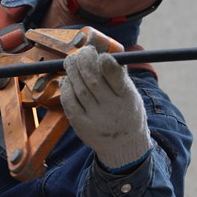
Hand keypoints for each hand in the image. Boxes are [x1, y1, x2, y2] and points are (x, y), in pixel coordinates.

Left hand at [60, 46, 150, 170]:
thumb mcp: (130, 93)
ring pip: (79, 89)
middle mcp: (112, 109)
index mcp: (128, 98)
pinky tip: (68, 79)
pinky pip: (69, 101)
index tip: (102, 55)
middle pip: (93, 81)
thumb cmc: (125, 110)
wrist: (122, 144)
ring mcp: (95, 118)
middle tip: (82, 52)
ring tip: (72, 61)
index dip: (108, 65)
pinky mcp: (81, 124)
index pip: (117, 79)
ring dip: (73, 71)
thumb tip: (102, 52)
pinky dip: (66, 87)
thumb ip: (118, 74)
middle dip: (84, 62)